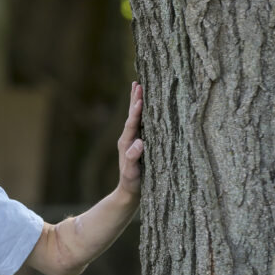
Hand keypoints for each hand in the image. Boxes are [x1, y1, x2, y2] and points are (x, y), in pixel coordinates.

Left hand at [117, 81, 143, 195]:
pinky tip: (148, 106)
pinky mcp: (138, 143)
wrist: (129, 192)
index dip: (136, 110)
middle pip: (131, 115)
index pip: (132, 123)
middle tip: (137, 82)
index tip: (140, 97)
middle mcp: (128, 138)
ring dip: (137, 102)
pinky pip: (141, 123)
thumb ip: (134, 159)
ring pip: (135, 117)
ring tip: (139, 86)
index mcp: (126, 143)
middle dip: (135, 99)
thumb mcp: (132, 173)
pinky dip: (143, 112)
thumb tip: (139, 143)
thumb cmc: (132, 183)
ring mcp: (132, 140)